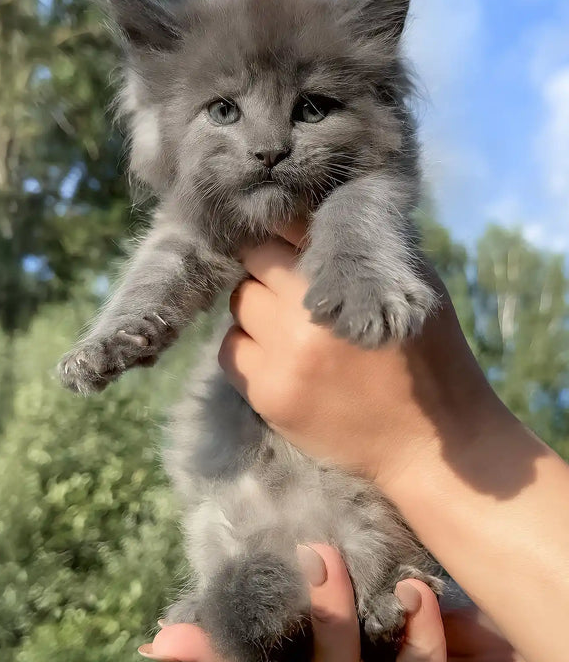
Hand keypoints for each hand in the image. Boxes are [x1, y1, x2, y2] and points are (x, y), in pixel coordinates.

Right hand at [139, 546, 568, 661]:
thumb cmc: (473, 623)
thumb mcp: (404, 583)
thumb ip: (361, 561)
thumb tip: (316, 512)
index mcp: (339, 658)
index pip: (263, 656)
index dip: (211, 650)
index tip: (161, 639)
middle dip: (246, 641)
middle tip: (253, 560)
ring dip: (327, 618)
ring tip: (325, 560)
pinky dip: (415, 631)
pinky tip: (418, 591)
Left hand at [217, 224, 499, 490]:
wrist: (432, 444)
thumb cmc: (430, 356)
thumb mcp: (409, 283)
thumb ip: (359, 248)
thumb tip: (310, 217)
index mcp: (345, 279)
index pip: (285, 226)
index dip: (285, 229)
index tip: (290, 240)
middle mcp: (306, 315)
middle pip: (253, 262)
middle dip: (268, 266)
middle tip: (290, 283)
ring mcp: (282, 359)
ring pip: (237, 305)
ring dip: (255, 306)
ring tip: (285, 323)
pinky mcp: (268, 396)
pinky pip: (230, 352)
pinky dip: (247, 346)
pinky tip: (276, 355)